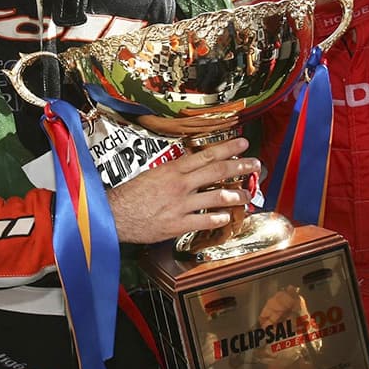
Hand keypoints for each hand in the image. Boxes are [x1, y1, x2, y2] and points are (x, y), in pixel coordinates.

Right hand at [106, 137, 257, 243]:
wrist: (114, 215)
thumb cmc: (130, 195)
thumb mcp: (152, 175)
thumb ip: (174, 172)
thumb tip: (192, 168)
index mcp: (172, 169)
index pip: (206, 154)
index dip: (227, 148)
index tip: (242, 144)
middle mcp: (180, 185)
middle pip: (216, 171)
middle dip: (239, 167)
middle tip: (255, 164)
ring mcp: (180, 205)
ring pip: (216, 197)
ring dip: (236, 195)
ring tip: (248, 195)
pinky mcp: (177, 224)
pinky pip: (204, 220)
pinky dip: (219, 218)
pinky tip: (228, 217)